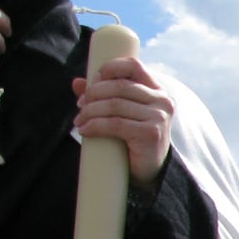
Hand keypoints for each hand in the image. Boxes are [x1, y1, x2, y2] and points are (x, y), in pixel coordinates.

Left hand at [72, 53, 175, 190]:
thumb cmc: (133, 139)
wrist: (149, 172)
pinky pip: (116, 124)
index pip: (134, 66)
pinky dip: (95, 126)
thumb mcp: (120, 113)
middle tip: (80, 105)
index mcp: (157, 91)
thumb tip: (76, 82)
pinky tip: (85, 130)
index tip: (94, 80)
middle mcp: (162, 101)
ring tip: (79, 120)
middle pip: (119, 86)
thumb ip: (102, 96)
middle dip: (93, 94)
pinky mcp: (150, 133)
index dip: (110, 68)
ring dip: (90, 112)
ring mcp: (158, 117)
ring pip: (114, 105)